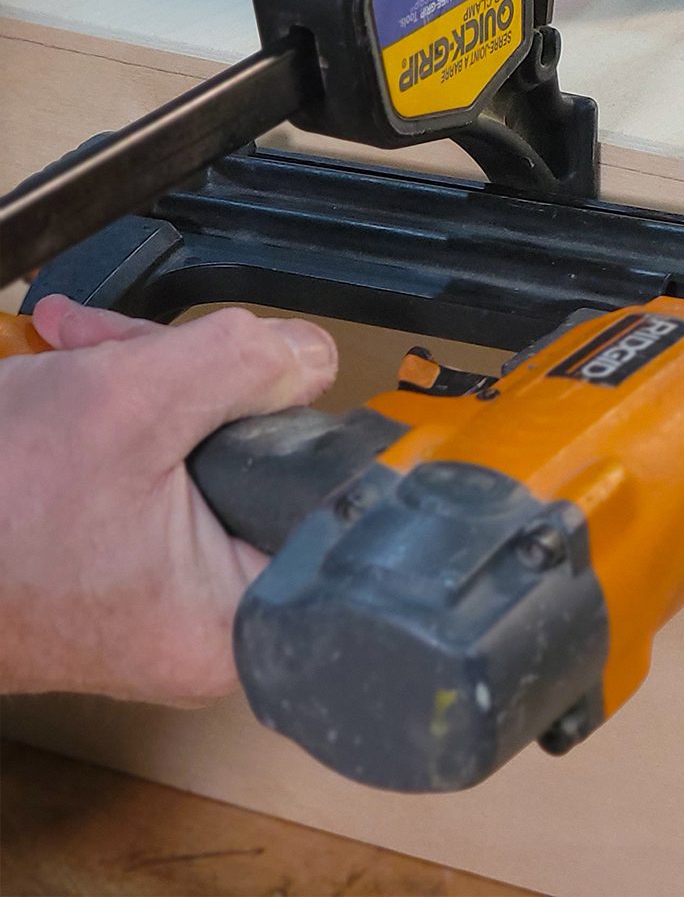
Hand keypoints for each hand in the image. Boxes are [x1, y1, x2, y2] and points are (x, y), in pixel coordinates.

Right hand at [0, 298, 335, 703]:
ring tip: (85, 349)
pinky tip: (74, 364)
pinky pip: (149, 468)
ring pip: (200, 453)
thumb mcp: (129, 403)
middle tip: (145, 350)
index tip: (270, 379)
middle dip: (203, 384)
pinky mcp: (116, 561)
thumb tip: (312, 355)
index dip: (304, 426)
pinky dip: (114, 409)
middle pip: (260, 466)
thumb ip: (246, 364)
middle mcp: (205, 619)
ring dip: (149, 382)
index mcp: (232, 617)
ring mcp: (158, 592)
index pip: (326, 507)